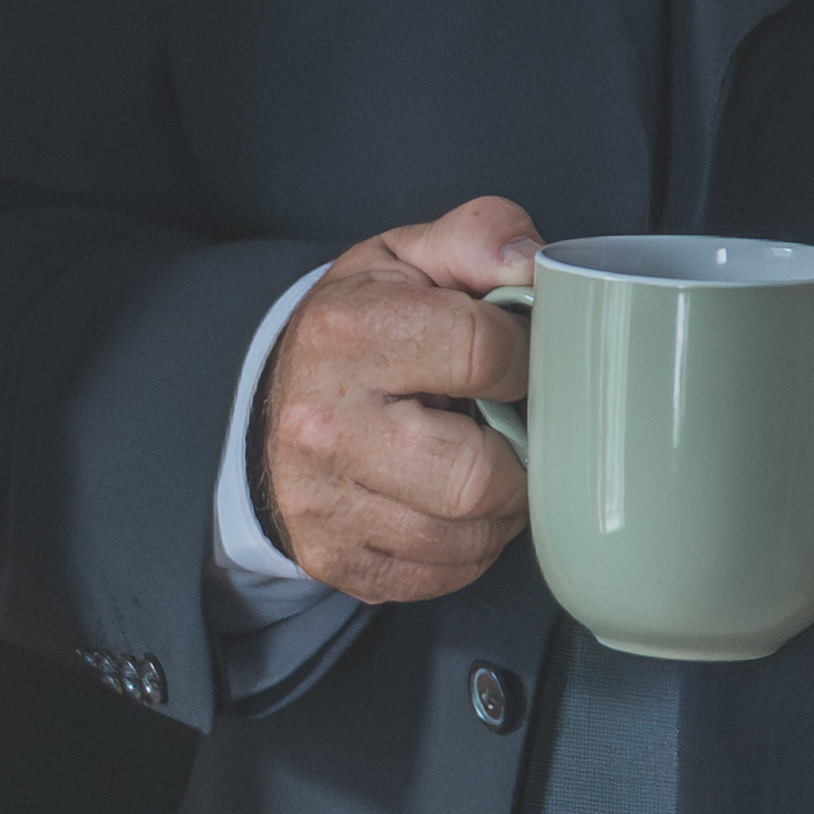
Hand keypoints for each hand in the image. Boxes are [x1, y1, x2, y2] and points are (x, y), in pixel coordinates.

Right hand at [258, 203, 542, 606]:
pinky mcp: (335, 558)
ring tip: (487, 463)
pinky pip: (445, 574)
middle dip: (521, 454)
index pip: (481, 353)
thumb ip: (479, 238)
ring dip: (503, 507)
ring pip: (468, 535)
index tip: (520, 359)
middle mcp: (325, 426)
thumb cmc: (359, 327)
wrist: (277, 400)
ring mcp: (323, 504)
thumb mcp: (407, 257)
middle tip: (512, 426)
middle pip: (480, 476)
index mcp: (346, 334)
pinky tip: (456, 505)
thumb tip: (536, 264)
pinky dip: (471, 546)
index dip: (528, 357)